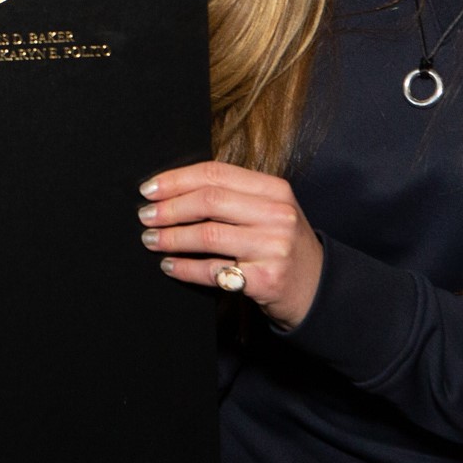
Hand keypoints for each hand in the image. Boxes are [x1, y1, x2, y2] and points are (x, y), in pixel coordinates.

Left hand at [138, 161, 324, 328]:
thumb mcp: (268, 211)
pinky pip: (213, 270)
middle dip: (169, 208)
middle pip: (209, 201)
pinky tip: (170, 266)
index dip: (176, 180)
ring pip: (208, 236)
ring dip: (171, 238)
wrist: (318, 289)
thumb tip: (173, 191)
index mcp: (274, 189)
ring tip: (152, 240)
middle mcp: (277, 214)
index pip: (216, 173)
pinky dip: (185, 268)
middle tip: (145, 216)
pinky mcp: (266, 278)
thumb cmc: (281, 246)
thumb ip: (233, 196)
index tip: (149, 189)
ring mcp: (274, 247)